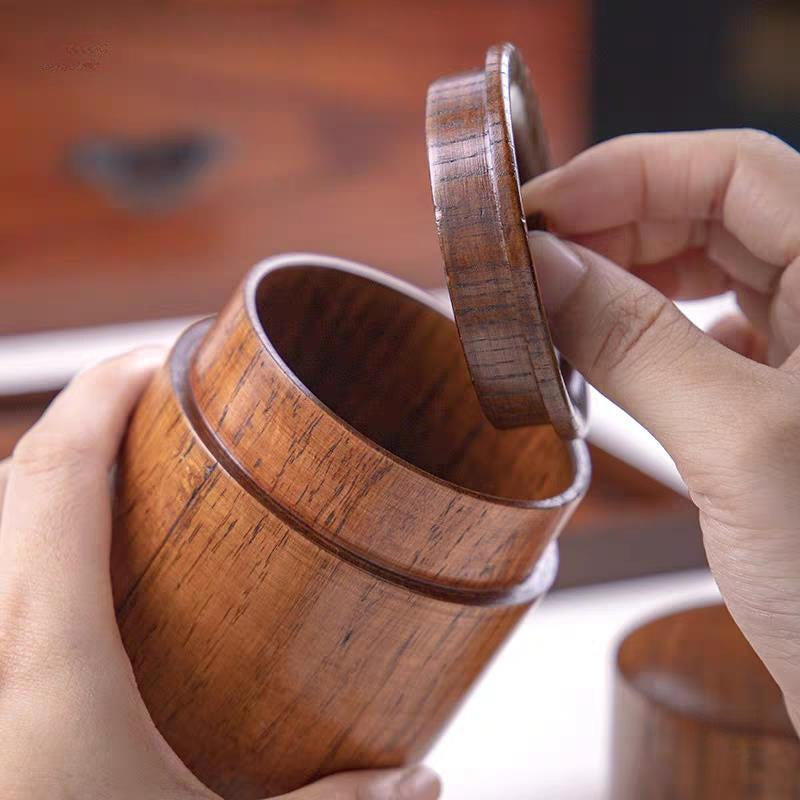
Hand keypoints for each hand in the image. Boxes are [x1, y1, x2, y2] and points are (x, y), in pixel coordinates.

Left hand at [0, 349, 439, 799]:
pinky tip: (64, 564)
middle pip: (15, 475)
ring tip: (116, 470)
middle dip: (84, 422)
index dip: (104, 394)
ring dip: (46, 476)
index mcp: (46, 654)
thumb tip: (422, 779)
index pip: (60, 474)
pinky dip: (20, 534)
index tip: (156, 356)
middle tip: (155, 405)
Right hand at [523, 129, 799, 728]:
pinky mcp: (788, 392)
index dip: (625, 173)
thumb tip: (539, 268)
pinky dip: (649, 327)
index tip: (534, 212)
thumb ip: (634, 341)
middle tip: (529, 263)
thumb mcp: (734, 442)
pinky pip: (708, 328)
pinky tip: (612, 350)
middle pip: (715, 210)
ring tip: (556, 302)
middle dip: (613, 225)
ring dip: (625, 275)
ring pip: (709, 268)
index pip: (735, 168)